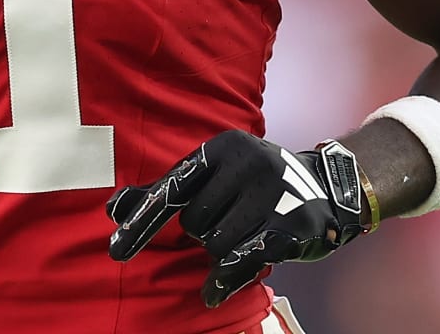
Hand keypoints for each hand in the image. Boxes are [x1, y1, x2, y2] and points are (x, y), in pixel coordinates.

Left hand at [106, 130, 368, 307]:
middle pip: (195, 222)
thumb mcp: (213, 178)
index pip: (174, 188)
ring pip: (217, 244)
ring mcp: (274, 192)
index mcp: (223, 147)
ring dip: (220, 250)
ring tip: (242, 235)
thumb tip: (114, 208)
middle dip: (203, 231)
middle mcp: (249, 162)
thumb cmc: (253, 185)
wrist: (325, 187)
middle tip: (227, 221)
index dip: (144, 221)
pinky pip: (243, 260)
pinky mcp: (293, 224)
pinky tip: (213, 292)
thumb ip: (164, 192)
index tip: (117, 251)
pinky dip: (224, 279)